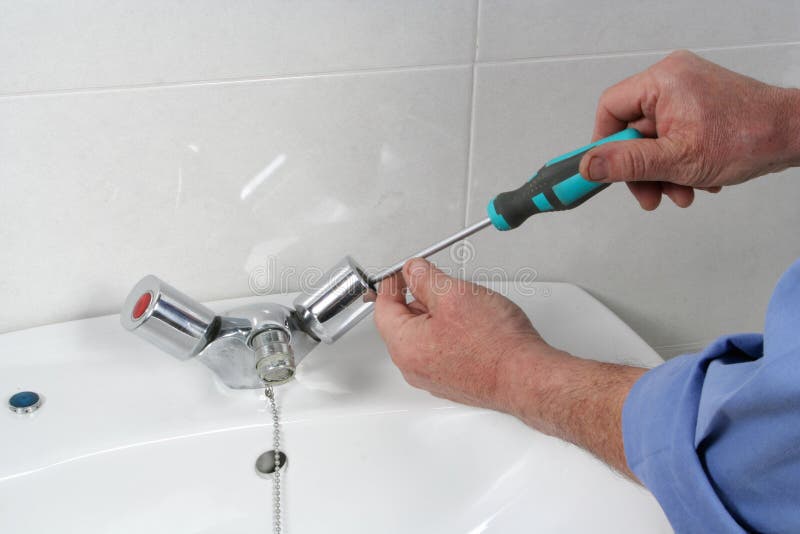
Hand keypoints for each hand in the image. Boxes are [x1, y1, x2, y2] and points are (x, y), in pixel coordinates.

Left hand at [374, 258, 646, 477]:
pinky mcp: (454, 381)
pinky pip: (441, 350)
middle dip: (417, 298)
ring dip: (436, 315)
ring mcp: (434, 377)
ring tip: (462, 303)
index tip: (404, 271)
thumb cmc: (496, 345)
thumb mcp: (454, 294)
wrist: (527, 378)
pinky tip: (472, 324)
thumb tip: (413, 271)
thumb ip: (426, 279)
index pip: (384, 308)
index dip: (393, 283)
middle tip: (437, 281)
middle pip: (403, 323)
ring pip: (423, 337)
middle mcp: (414, 367)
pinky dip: (449, 333)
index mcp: (405, 346)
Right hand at [579, 50, 799, 209]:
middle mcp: (673, 79)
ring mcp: (689, 91)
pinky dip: (681, 161)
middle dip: (642, 168)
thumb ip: (627, 164)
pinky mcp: (701, 104)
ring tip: (682, 192)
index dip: (604, 143)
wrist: (794, 135)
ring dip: (664, 172)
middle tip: (650, 196)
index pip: (610, 108)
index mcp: (662, 81)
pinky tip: (698, 179)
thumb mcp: (675, 159)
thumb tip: (588, 166)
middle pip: (634, 129)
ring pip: (655, 138)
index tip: (606, 171)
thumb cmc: (747, 138)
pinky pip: (675, 135)